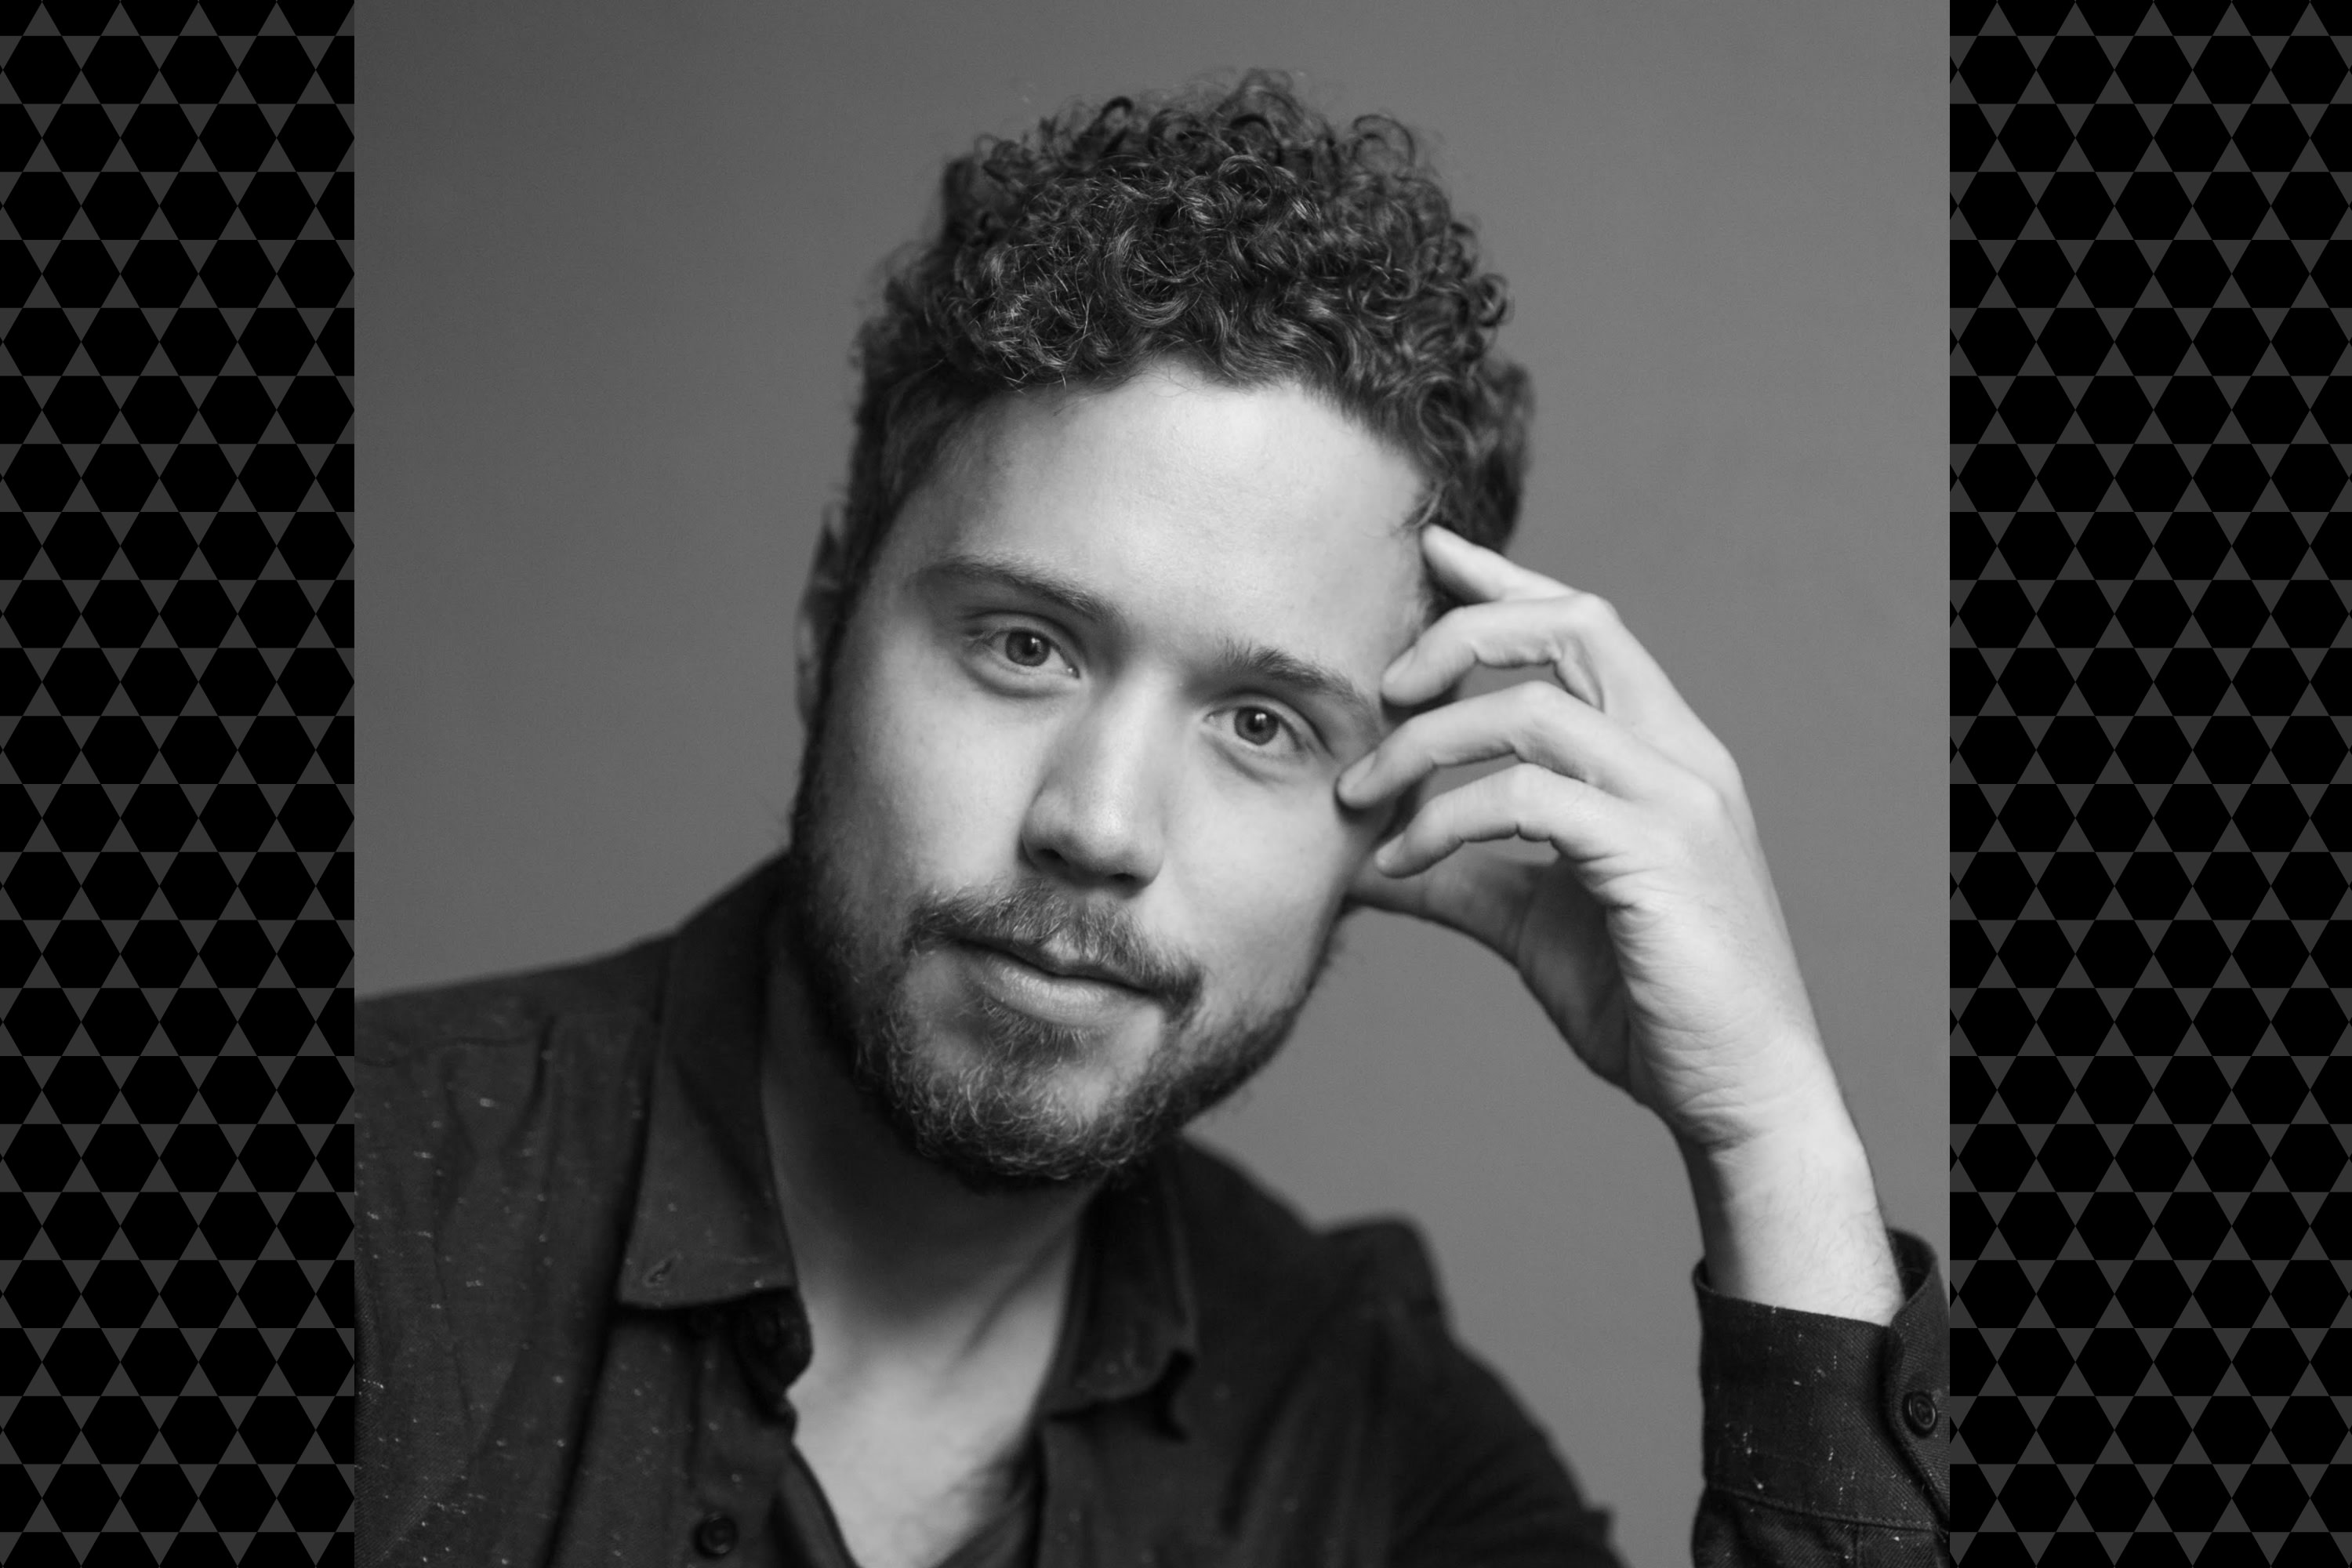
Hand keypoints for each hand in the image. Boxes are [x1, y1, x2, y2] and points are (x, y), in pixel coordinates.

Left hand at [1338, 525, 1831, 1155]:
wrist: (1739, 1095)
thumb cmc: (1647, 1002)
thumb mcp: (1530, 921)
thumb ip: (1453, 873)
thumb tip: (1355, 851)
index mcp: (1662, 753)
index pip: (1586, 626)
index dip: (1506, 580)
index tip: (1432, 552)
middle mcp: (1681, 756)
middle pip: (1573, 626)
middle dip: (1461, 633)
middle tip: (1381, 685)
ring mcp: (1676, 800)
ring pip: (1533, 709)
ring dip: (1425, 743)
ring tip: (1359, 795)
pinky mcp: (1657, 856)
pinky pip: (1526, 800)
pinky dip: (1444, 820)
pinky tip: (1400, 858)